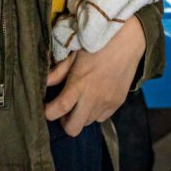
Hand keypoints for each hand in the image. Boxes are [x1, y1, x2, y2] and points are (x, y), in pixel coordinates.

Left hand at [44, 16, 145, 136]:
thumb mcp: (74, 55)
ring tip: (80, 101)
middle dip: (64, 122)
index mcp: (79, 84)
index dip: (49, 113)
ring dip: (80, 116)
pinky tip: (94, 99)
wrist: (126, 42)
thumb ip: (59, 71)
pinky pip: (101, 118)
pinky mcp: (117, 103)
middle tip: (63, 110)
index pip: (59, 109)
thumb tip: (45, 83)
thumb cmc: (96, 45)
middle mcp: (93, 98)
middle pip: (73, 128)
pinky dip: (94, 113)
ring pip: (87, 123)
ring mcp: (106, 103)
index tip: (46, 109)